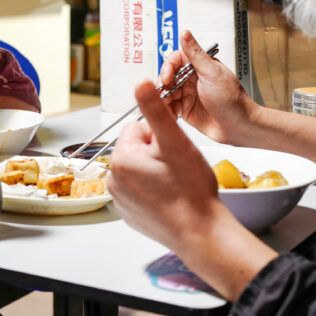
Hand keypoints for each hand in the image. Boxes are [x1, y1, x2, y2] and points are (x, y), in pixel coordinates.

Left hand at [110, 79, 279, 300]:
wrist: (201, 233)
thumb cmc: (191, 189)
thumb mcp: (175, 142)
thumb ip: (155, 110)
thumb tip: (141, 82)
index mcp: (121, 159)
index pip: (138, 129)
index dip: (160, 137)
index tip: (174, 153)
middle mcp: (114, 180)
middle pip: (136, 149)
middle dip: (156, 154)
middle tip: (177, 170)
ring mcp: (120, 200)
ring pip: (138, 169)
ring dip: (154, 171)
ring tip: (175, 185)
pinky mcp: (129, 215)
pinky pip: (139, 190)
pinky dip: (153, 191)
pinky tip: (170, 199)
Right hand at [158, 30, 255, 144]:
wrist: (239, 126)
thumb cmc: (232, 99)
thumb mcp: (212, 73)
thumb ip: (195, 54)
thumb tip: (185, 33)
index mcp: (199, 67)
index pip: (175, 60)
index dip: (167, 68)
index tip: (167, 78)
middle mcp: (192, 79)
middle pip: (167, 77)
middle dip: (163, 86)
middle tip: (165, 94)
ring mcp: (188, 95)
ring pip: (166, 92)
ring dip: (163, 99)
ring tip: (167, 107)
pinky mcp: (185, 110)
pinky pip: (169, 108)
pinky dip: (166, 110)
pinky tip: (170, 114)